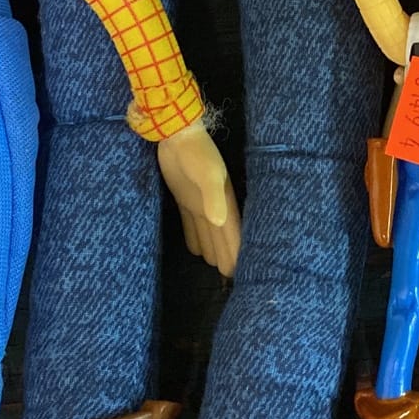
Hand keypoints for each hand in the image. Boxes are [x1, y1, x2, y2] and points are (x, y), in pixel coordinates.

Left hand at [157, 119, 240, 277]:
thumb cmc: (196, 153)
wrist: (177, 135)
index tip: (242, 276)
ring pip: (208, 236)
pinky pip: (192, 227)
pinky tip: (195, 251)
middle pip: (223, 239)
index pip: (234, 235)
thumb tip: (219, 223)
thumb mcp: (208, 174)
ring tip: (219, 270)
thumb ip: (214, 198)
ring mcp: (199, 205)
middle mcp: (214, 208)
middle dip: (228, 258)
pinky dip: (195, 240)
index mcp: (225, 203)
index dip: (237, 254)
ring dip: (214, 251)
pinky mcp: (184, 201)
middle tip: (231, 282)